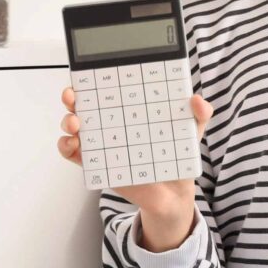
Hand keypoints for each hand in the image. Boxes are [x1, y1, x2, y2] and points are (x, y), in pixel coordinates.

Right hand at [57, 86, 213, 218]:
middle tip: (73, 97)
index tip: (87, 74)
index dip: (93, 78)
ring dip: (68, 122)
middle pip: (84, 103)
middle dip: (72, 97)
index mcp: (131, 107)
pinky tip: (72, 145)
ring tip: (75, 124)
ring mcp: (102, 142)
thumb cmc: (178, 154)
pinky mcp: (97, 163)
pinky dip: (67, 147)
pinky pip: (74, 153)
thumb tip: (197, 99)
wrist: (174, 192)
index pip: (108, 87)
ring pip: (75, 126)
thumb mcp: (192, 130)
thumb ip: (200, 113)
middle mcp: (112, 121)